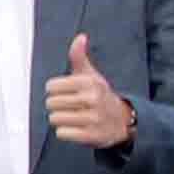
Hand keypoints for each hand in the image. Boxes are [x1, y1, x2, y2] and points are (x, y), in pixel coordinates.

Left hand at [42, 32, 135, 152]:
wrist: (122, 120)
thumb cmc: (100, 95)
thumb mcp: (91, 74)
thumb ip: (79, 56)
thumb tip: (80, 37)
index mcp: (89, 82)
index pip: (51, 86)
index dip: (55, 90)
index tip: (65, 92)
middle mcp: (91, 99)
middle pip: (51, 103)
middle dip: (57, 105)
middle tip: (70, 106)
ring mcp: (92, 118)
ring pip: (55, 118)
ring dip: (61, 119)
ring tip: (73, 116)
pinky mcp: (91, 136)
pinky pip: (61, 133)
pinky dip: (65, 132)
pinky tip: (76, 128)